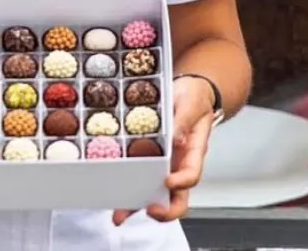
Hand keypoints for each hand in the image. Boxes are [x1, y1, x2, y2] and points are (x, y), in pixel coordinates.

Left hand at [114, 77, 214, 225]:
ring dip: (138, 207)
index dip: (182, 182)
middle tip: (150, 211)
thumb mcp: (190, 103)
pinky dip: (128, 192)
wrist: (189, 91)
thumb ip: (184, 121)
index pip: (192, 174)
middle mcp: (180, 165)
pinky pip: (140, 181)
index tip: (169, 182)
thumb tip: (176, 139)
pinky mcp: (151, 162)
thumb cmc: (194, 98)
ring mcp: (166, 166)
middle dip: (165, 210)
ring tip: (120, 216)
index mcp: (193, 152)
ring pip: (155, 195)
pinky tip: (113, 199)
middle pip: (178, 198)